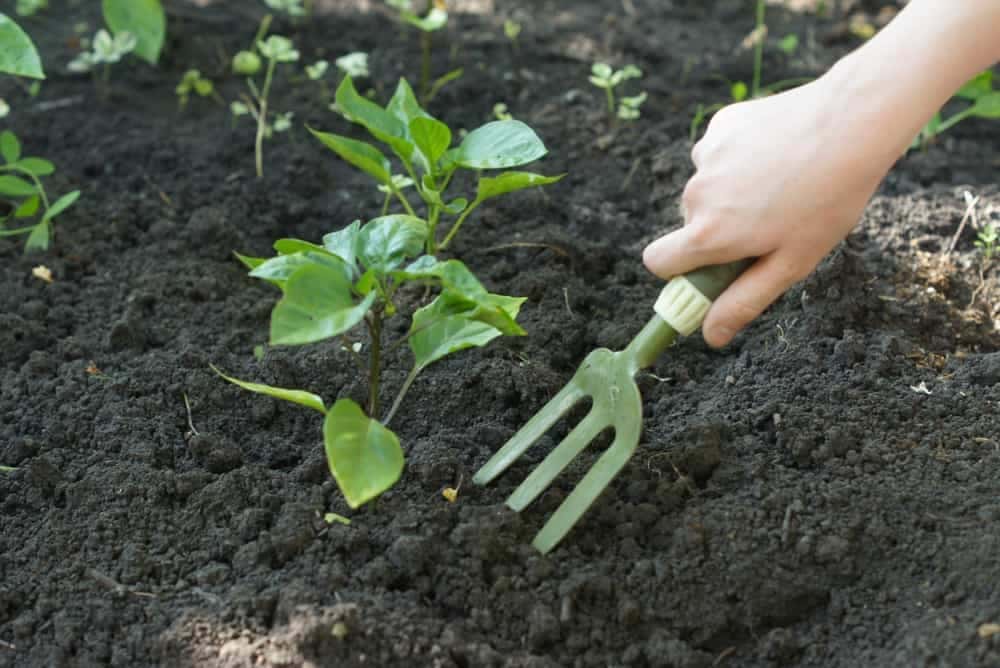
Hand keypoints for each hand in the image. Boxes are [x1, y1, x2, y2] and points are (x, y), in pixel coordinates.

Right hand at [643, 78, 893, 346]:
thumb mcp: (791, 263)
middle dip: (719, 228)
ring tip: (782, 183)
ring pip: (707, 187)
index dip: (679, 270)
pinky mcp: (720, 126)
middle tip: (771, 222)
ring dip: (732, 192)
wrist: (854, 121)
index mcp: (709, 234)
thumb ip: (743, 301)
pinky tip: (778, 153)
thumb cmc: (828, 199)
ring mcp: (706, 156)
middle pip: (689, 225)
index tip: (711, 268)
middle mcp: (696, 195)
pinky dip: (740, 158)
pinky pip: (719, 153)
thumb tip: (709, 336)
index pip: (658, 262)